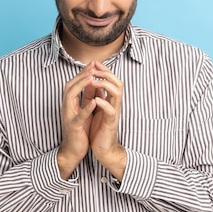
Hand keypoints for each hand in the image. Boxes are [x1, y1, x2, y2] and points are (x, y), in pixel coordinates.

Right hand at [57, 62, 96, 178]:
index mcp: (70, 104)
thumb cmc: (79, 130)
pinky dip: (86, 108)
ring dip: (81, 86)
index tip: (92, 64)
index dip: (82, 73)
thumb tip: (92, 83)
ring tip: (91, 78)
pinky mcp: (73, 127)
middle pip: (69, 86)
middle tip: (92, 66)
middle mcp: (66, 108)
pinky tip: (94, 101)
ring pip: (70, 97)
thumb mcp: (84, 111)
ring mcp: (68, 117)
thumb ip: (86, 98)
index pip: (74, 84)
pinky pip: (78, 116)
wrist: (73, 151)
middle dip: (80, 75)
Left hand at [87, 62, 126, 179]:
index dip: (104, 70)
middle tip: (95, 68)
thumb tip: (93, 83)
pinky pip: (111, 111)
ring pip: (117, 94)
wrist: (103, 149)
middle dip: (107, 73)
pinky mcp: (111, 123)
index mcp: (110, 101)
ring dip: (105, 85)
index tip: (94, 62)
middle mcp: (115, 105)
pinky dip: (104, 104)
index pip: (111, 80)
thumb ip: (97, 96)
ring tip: (94, 81)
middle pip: (118, 83)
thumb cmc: (99, 129)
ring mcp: (114, 113)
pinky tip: (96, 100)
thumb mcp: (97, 109)